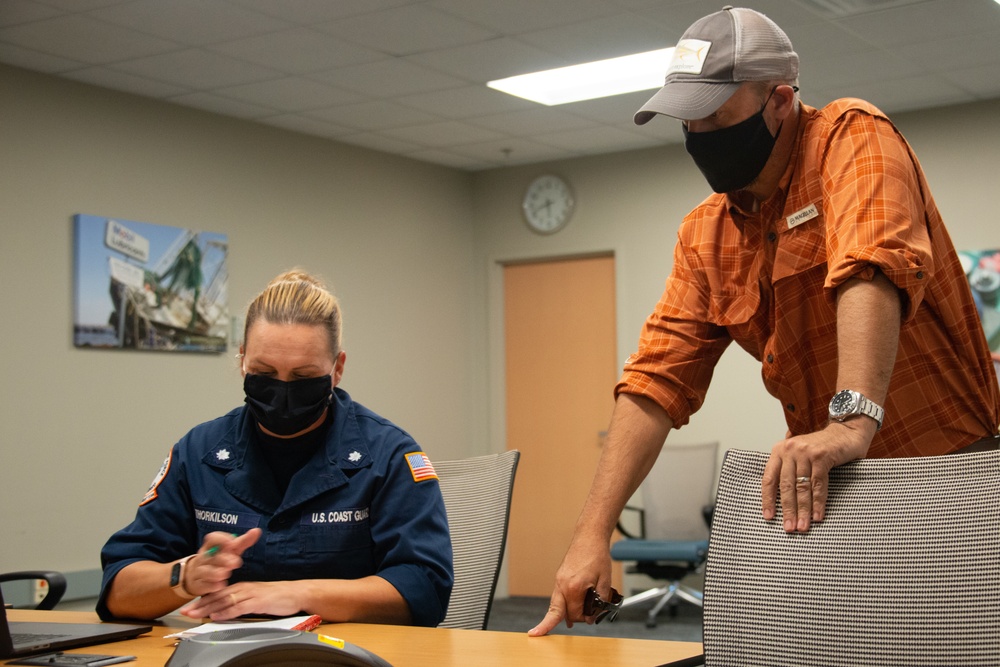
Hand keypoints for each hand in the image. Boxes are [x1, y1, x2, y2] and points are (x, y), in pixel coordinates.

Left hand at [181, 580, 303, 620]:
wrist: (296, 593)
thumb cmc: (277, 596)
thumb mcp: (256, 597)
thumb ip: (242, 602)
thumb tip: (226, 610)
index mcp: (243, 587)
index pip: (219, 593)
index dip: (202, 600)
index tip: (190, 606)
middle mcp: (244, 588)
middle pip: (217, 596)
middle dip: (200, 604)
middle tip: (185, 610)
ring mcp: (250, 594)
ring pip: (225, 600)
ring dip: (208, 608)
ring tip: (195, 613)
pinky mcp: (258, 601)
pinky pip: (239, 607)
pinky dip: (226, 612)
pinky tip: (217, 615)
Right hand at [183, 528, 261, 596]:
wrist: (196, 577)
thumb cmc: (218, 561)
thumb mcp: (230, 551)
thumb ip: (243, 542)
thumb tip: (257, 530)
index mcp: (209, 547)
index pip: (212, 538)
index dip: (221, 539)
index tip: (233, 542)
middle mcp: (202, 558)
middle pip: (210, 556)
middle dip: (222, 559)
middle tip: (234, 562)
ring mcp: (198, 571)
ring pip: (205, 571)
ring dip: (215, 572)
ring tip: (225, 573)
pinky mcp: (198, 585)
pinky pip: (203, 585)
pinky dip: (212, 586)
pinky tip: (221, 585)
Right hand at [528, 535, 611, 636]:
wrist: (589, 538)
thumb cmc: (597, 555)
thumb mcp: (605, 580)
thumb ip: (601, 600)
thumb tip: (594, 613)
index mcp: (574, 587)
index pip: (576, 614)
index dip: (585, 619)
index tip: (592, 618)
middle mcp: (562, 585)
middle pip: (556, 612)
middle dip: (557, 623)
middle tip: (545, 633)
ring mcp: (559, 580)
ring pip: (554, 605)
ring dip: (558, 615)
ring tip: (558, 625)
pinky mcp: (559, 577)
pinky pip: (557, 596)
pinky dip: (560, 605)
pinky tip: (564, 610)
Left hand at [761, 421, 872, 532]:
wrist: (846, 432)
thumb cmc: (822, 448)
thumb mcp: (799, 457)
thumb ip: (789, 471)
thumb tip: (782, 502)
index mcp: (779, 451)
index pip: (769, 479)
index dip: (768, 499)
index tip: (768, 517)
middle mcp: (789, 450)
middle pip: (785, 486)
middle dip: (788, 509)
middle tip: (789, 528)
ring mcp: (805, 452)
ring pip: (801, 487)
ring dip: (802, 510)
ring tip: (803, 526)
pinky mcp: (821, 456)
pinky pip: (818, 484)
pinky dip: (818, 502)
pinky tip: (817, 516)